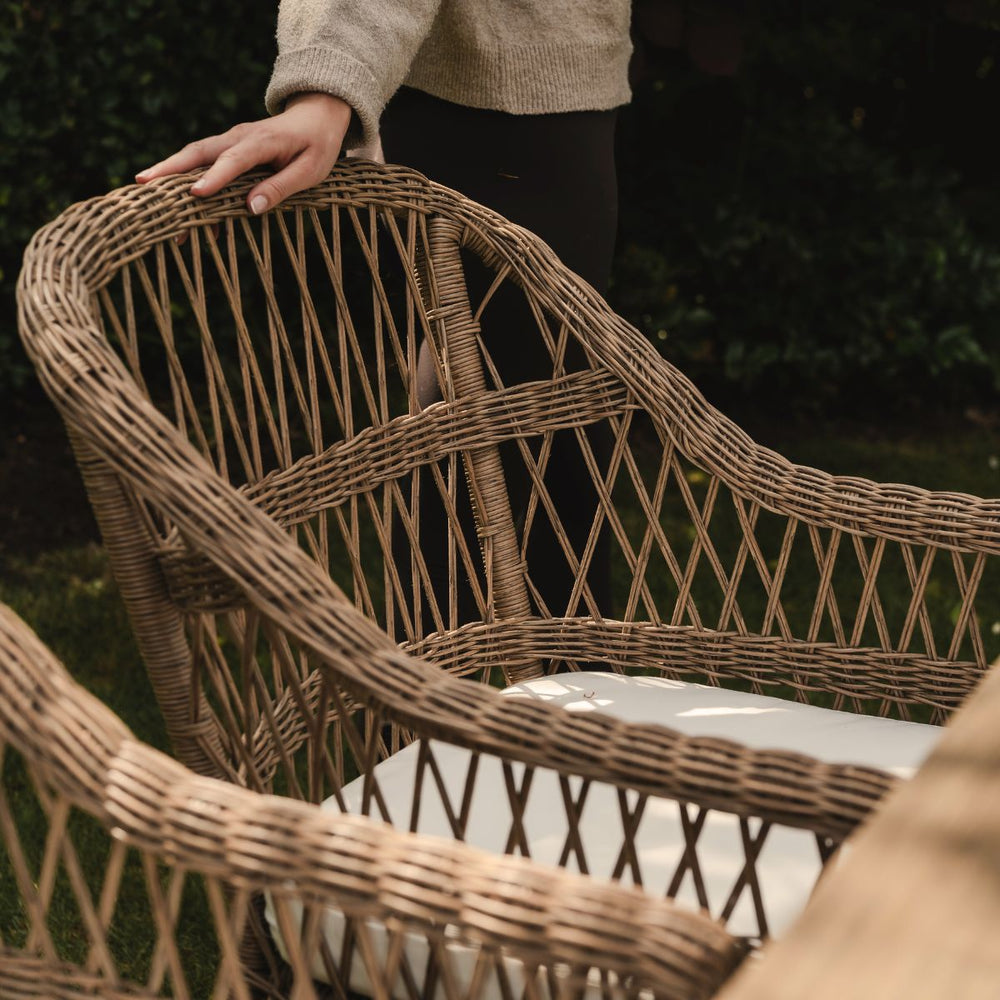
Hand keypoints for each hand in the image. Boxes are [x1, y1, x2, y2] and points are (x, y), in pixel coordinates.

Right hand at [135, 92, 352, 213]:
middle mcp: (238, 138)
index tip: (195, 195)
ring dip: (170, 176)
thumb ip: (281, 187)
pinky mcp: (228, 150)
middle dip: (169, 169)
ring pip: (194, 157)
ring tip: (147, 197)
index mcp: (261, 142)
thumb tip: (251, 207)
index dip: (213, 178)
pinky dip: (190, 184)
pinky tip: (186, 215)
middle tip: (142, 185)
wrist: (316, 117)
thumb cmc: (317, 146)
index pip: (233, 160)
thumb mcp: (310, 171)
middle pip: (198, 152)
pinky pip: (205, 166)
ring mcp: (230, 142)